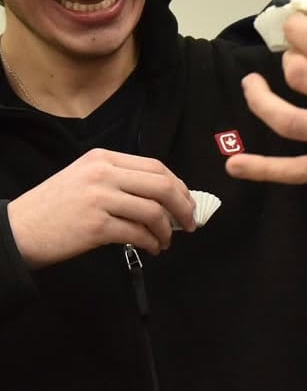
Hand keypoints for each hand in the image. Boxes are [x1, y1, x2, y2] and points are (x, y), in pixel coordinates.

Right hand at [6, 149, 195, 267]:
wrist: (15, 231)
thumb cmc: (52, 208)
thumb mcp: (84, 178)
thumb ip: (119, 180)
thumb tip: (162, 196)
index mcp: (103, 158)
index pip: (155, 166)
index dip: (178, 185)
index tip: (187, 200)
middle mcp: (103, 173)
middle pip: (161, 185)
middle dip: (183, 205)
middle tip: (189, 222)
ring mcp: (99, 198)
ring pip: (153, 210)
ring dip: (167, 229)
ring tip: (166, 241)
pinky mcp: (95, 226)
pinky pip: (137, 233)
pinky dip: (151, 242)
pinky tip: (152, 248)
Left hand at [226, 14, 306, 198]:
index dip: (297, 30)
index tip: (293, 27)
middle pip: (299, 75)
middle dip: (290, 60)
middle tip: (296, 59)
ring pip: (285, 119)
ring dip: (260, 99)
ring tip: (252, 85)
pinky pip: (296, 172)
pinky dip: (262, 170)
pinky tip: (234, 166)